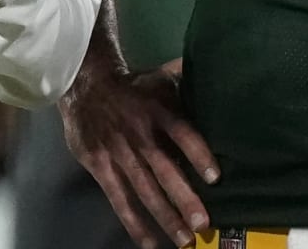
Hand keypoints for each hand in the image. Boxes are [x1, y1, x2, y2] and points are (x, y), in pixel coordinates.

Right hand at [60, 57, 217, 248]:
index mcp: (158, 110)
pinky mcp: (100, 166)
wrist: (86, 85)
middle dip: (183, 198)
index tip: (214, 178)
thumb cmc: (134, 87)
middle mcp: (139, 134)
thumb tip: (221, 76)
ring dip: (165, 217)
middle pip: (163, 169)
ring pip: (144, 190)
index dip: (197, 153)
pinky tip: (149, 242)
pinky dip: (134, 222)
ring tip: (185, 240)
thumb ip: (188, 82)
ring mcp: (118, 153)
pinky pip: (119, 198)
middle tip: (203, 224)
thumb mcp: (161, 78)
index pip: (181, 132)